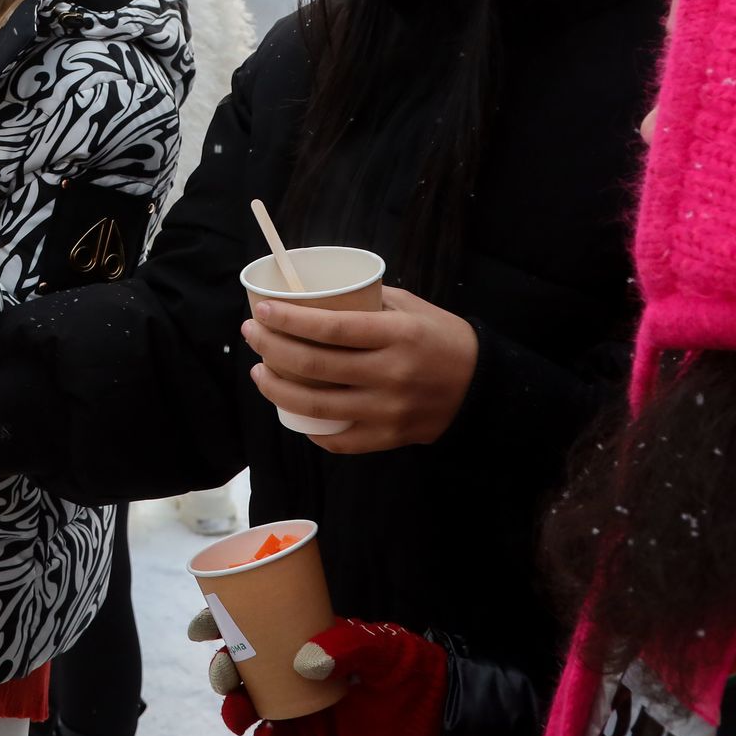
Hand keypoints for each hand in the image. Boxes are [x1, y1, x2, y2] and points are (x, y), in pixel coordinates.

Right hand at [188, 612, 446, 735]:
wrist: (435, 712)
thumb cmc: (409, 665)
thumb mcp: (383, 643)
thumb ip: (346, 644)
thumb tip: (305, 661)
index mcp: (302, 630)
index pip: (253, 619)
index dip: (219, 620)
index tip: (201, 628)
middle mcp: (292, 662)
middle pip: (241, 663)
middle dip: (221, 669)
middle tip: (226, 677)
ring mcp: (299, 698)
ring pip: (251, 701)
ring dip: (234, 707)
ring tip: (238, 714)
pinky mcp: (311, 733)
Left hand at [243, 288, 478, 453]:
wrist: (484, 386)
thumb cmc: (442, 338)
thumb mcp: (411, 307)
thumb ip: (366, 301)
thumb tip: (314, 295)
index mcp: (397, 335)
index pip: (330, 329)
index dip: (289, 320)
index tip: (261, 311)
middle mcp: (391, 374)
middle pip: (314, 366)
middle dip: (271, 348)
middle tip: (251, 334)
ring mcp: (389, 410)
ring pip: (316, 406)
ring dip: (277, 388)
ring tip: (258, 372)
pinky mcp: (390, 437)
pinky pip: (339, 440)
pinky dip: (309, 427)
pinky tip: (291, 409)